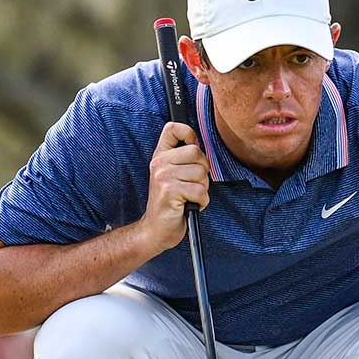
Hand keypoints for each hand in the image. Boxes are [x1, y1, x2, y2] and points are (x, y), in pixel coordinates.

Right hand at [140, 121, 209, 251]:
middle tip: (192, 186)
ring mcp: (163, 176)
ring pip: (201, 173)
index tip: (192, 152)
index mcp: (160, 156)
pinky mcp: (169, 191)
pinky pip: (200, 191)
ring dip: (202, 189)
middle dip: (203, 172)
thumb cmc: (171, 204)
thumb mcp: (173, 176)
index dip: (189, 134)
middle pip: (197, 152)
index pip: (174, 128)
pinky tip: (190, 205)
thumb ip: (183, 158)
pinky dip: (202, 202)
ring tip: (189, 197)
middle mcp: (159, 162)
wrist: (155, 230)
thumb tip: (200, 144)